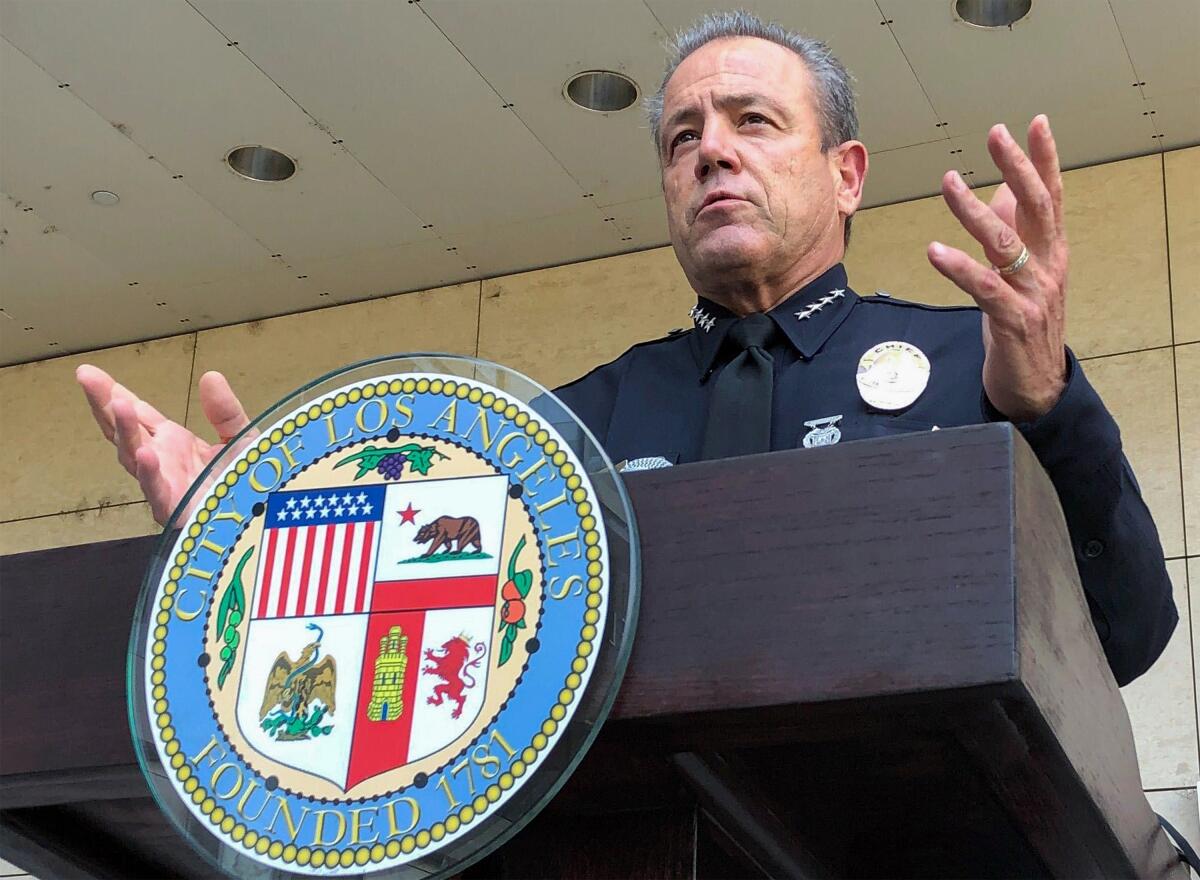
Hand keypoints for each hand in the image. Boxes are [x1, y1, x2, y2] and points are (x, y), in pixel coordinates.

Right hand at [76, 365, 249, 524]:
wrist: (264, 518)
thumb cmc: (247, 483)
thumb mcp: (240, 437)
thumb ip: (225, 411)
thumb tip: (211, 376)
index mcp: (172, 443)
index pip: (137, 415)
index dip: (114, 394)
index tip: (90, 373)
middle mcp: (162, 461)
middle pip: (125, 431)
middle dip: (104, 405)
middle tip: (86, 377)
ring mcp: (164, 485)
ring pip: (134, 457)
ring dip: (125, 431)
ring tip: (118, 404)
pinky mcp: (175, 510)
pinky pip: (157, 491)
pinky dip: (149, 473)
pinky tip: (146, 454)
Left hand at [927, 115, 1068, 421]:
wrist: (1036, 385)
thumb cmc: (1023, 323)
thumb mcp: (1020, 273)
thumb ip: (1015, 232)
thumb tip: (1003, 192)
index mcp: (1050, 251)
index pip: (1051, 196)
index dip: (1044, 158)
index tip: (1035, 122)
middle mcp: (1047, 266)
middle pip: (1036, 207)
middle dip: (1017, 167)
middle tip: (996, 134)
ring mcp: (1033, 293)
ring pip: (1005, 243)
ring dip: (974, 210)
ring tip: (949, 181)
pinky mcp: (1013, 320)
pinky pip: (985, 287)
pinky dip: (959, 267)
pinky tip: (935, 250)